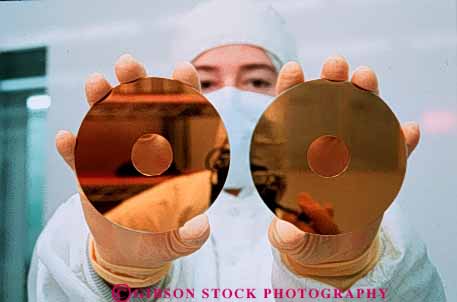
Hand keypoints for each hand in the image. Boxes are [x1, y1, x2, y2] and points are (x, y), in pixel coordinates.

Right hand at [56, 54, 207, 285]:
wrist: (131, 253)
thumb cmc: (162, 238)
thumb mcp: (179, 240)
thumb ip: (191, 235)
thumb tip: (201, 226)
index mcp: (172, 159)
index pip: (181, 120)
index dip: (184, 92)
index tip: (183, 69)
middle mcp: (143, 151)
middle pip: (140, 110)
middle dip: (135, 83)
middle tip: (128, 64)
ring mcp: (114, 160)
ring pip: (106, 124)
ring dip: (100, 102)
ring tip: (96, 83)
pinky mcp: (90, 177)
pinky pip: (78, 160)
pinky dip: (72, 149)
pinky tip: (66, 138)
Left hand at [269, 56, 419, 266]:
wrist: (335, 253)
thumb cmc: (304, 238)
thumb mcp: (291, 238)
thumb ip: (288, 233)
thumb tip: (287, 232)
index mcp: (299, 156)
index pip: (291, 117)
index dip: (290, 91)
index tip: (293, 70)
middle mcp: (327, 148)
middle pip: (329, 107)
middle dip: (332, 81)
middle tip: (336, 65)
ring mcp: (356, 157)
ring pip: (363, 118)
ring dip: (366, 95)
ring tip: (365, 77)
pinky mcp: (381, 173)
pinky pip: (394, 153)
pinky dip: (401, 140)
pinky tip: (408, 131)